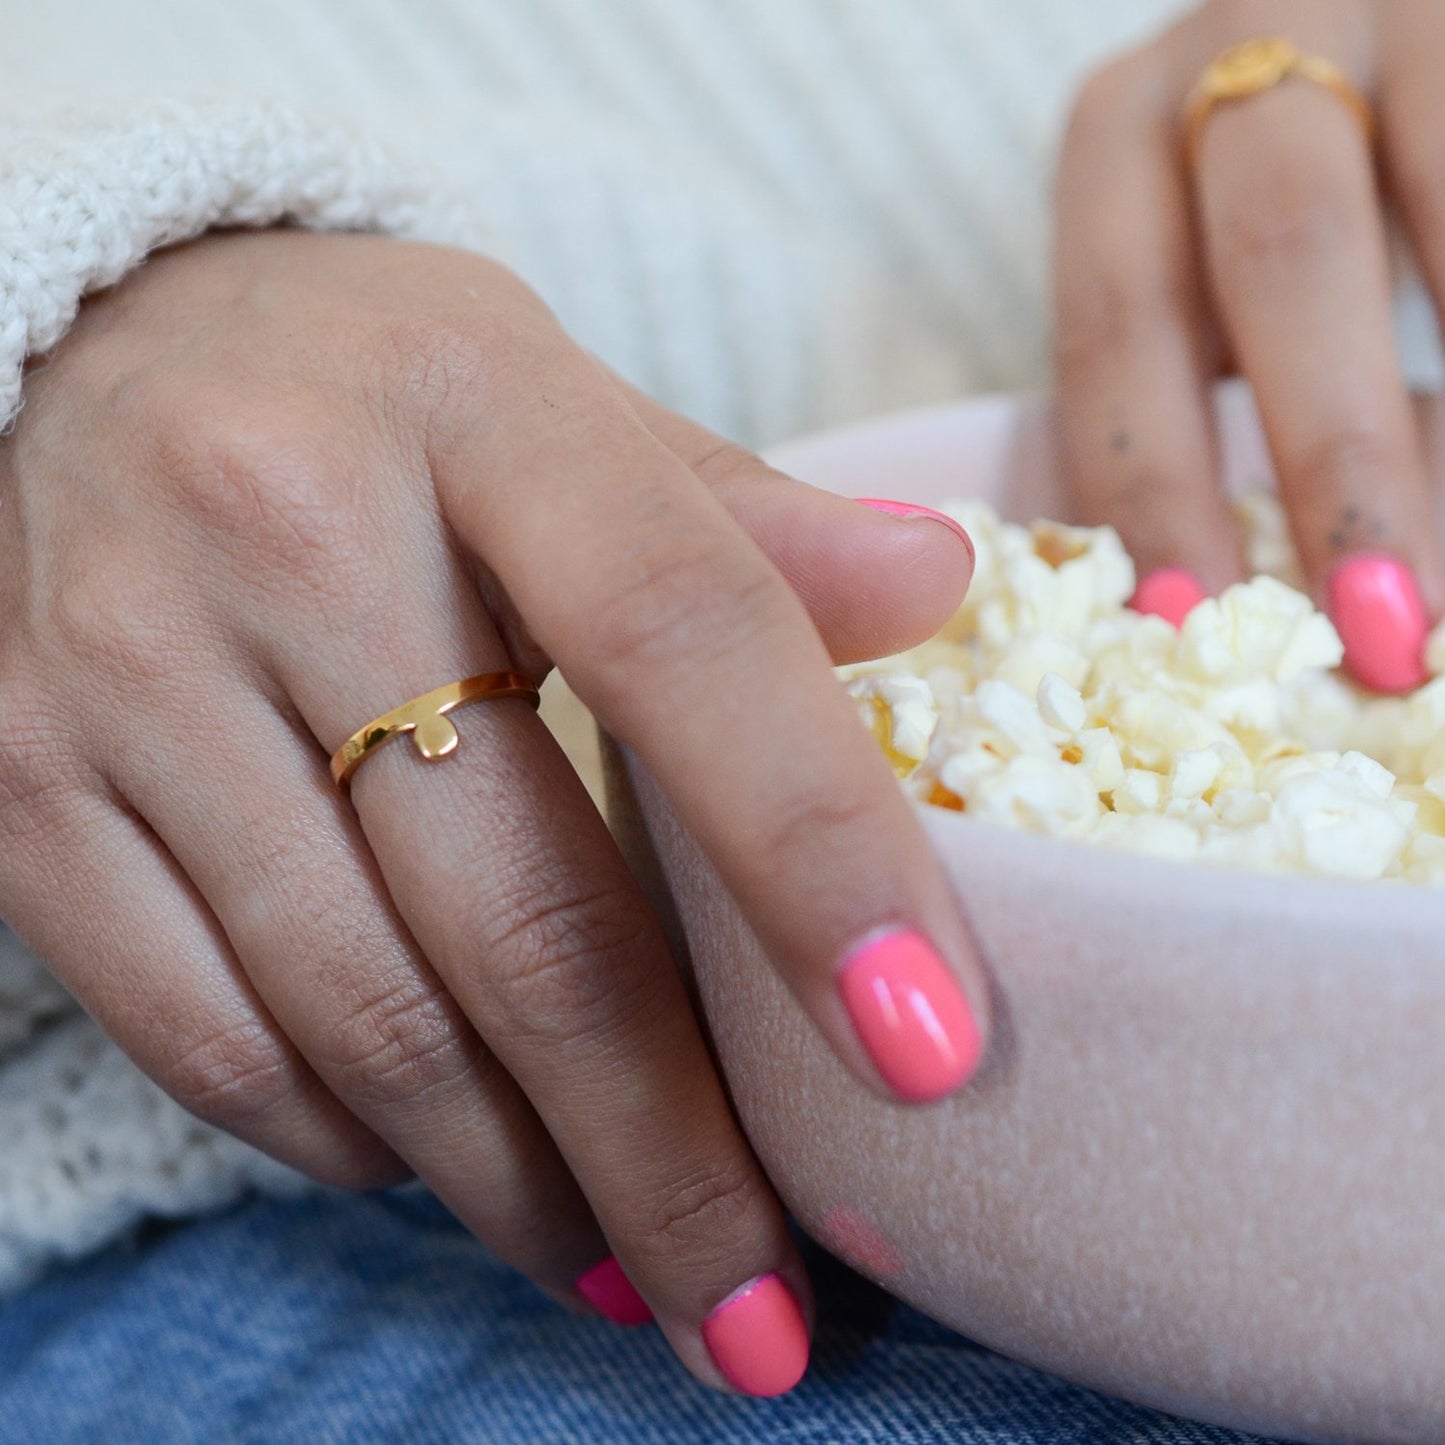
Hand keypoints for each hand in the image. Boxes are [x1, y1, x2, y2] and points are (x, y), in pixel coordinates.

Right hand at [0, 231, 985, 1394]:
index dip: (817, 852)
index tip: (929, 1047)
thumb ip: (744, 517)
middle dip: (664, 1144)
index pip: (685, 633)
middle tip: (765, 1301)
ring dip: (519, 1182)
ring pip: (362, 1014)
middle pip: (521, 910)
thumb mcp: (564, 399)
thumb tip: (942, 587)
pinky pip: (204, 1034)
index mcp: (477, 407)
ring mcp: (129, 671)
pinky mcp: (25, 785)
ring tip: (628, 1262)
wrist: (94, 344)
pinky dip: (349, 1139)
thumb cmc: (380, 387)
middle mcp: (285, 531)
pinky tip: (441, 1165)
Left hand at [1055, 0, 1443, 690]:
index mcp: (1122, 135)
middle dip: (1336, 456)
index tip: (1190, 617)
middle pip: (1284, 253)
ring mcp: (1397, 4)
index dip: (1152, 482)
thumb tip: (1248, 596)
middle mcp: (1243, 39)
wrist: (1364, 26)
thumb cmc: (1264, 180)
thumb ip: (1206, 383)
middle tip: (1376, 624)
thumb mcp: (1200, 263)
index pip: (1117, 326)